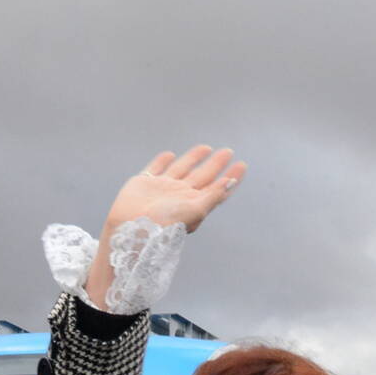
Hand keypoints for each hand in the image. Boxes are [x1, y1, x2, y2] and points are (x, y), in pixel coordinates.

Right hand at [86, 145, 245, 309]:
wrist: (133, 226)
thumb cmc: (166, 223)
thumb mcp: (196, 209)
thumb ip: (213, 196)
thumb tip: (229, 182)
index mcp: (195, 204)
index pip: (218, 188)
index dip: (230, 178)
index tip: (241, 165)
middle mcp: (181, 195)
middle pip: (203, 176)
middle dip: (216, 164)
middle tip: (228, 151)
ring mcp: (163, 189)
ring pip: (182, 169)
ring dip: (194, 158)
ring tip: (206, 147)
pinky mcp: (145, 183)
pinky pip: (156, 168)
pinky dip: (162, 161)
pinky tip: (170, 155)